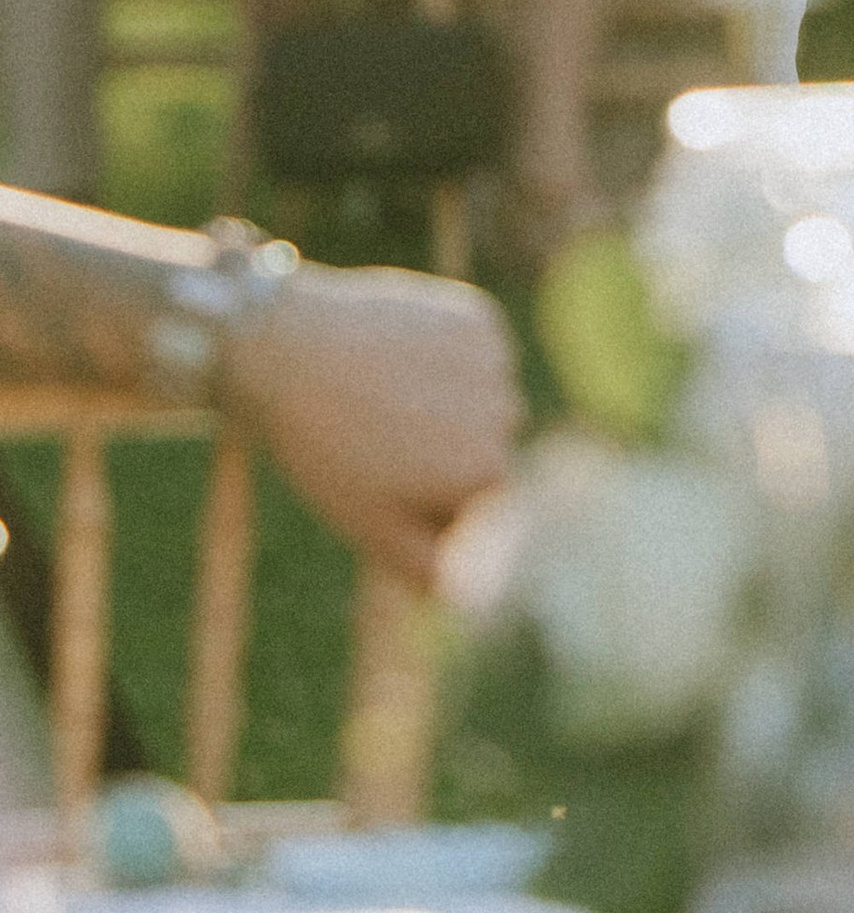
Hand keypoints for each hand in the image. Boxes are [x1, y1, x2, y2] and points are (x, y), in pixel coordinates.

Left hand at [225, 264, 519, 581]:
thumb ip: (429, 569)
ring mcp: (494, 359)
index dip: (438, 497)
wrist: (288, 352)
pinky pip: (480, 351)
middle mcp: (505, 412)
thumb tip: (473, 596)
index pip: (485, 501)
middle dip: (450, 447)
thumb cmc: (326, 451)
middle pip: (491, 446)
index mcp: (484, 472)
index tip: (391, 479)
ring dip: (453, 400)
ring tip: (389, 396)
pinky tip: (400, 357)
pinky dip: (449, 357)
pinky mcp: (478, 316)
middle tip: (385, 437)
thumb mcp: (370, 527)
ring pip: (487, 397)